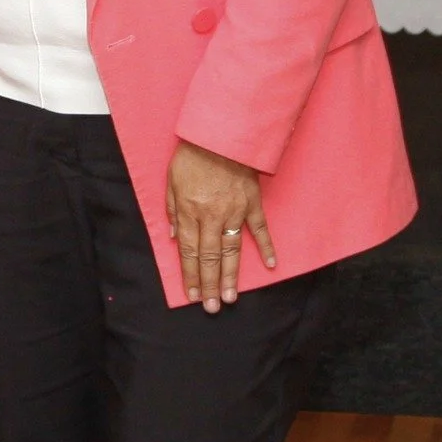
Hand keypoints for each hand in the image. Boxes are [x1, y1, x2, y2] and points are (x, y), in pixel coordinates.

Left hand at [166, 140, 276, 311]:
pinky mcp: (253, 203)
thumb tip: (173, 237)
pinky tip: (270, 265)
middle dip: (209, 285)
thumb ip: (172, 210)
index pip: (190, 252)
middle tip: (210, 307)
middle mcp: (212, 217)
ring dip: (231, 276)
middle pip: (210, 258)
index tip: (191, 295)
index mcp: (190, 212)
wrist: (220, 134)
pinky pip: (260, 230)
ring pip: (233, 251)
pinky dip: (266, 248)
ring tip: (230, 298)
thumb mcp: (171, 181)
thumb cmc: (192, 156)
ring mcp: (235, 212)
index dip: (190, 276)